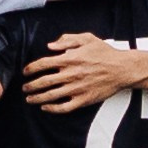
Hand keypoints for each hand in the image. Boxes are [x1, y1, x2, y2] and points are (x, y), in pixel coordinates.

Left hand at [21, 33, 147, 113]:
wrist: (122, 69)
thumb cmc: (105, 53)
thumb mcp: (87, 38)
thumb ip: (67, 40)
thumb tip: (50, 45)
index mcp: (70, 59)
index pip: (43, 64)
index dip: (31, 68)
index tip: (25, 71)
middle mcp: (70, 74)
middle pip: (43, 82)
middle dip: (30, 85)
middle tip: (24, 87)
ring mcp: (76, 88)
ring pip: (51, 96)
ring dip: (37, 98)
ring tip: (29, 99)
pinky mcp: (83, 100)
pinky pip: (64, 107)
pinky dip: (52, 109)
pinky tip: (46, 107)